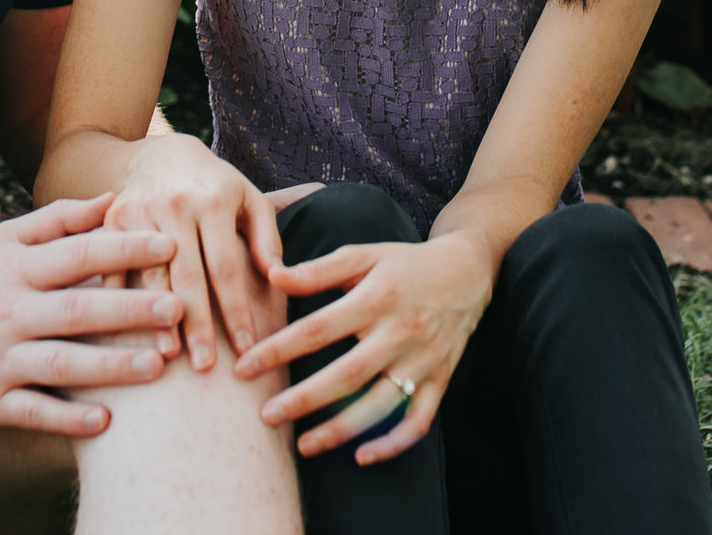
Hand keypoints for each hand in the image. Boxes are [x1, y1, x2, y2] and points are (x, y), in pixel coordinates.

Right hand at [0, 193, 186, 435]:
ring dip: (111, 368)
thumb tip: (114, 199)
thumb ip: (59, 220)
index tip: (171, 244)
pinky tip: (107, 421)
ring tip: (158, 366)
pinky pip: (33, 413)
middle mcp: (7, 313)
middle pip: (77, 311)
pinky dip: (68, 419)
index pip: (78, 254)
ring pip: (61, 365)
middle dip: (130, 309)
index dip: (125, 248)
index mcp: (16, 269)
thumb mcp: (4, 242)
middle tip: (179, 307)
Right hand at [104, 132, 284, 371]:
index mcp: (214, 201)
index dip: (236, 310)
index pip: (228, 267)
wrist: (163, 156)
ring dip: (157, 318)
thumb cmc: (218, 188)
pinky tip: (126, 334)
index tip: (248, 348)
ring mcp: (140, 211)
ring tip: (167, 358)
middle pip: (188, 276)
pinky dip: (120, 301)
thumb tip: (279, 278)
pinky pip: (113, 266)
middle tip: (207, 369)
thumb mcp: (251, 201)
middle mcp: (175, 205)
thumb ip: (268, 239)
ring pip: (149, 275)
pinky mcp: (112, 220)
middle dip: (197, 325)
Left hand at [235, 233, 492, 464]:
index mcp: (377, 297)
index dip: (278, 349)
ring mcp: (422, 361)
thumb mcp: (362, 255)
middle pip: (347, 375)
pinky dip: (392, 443)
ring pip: (380, 405)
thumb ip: (317, 269)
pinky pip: (418, 421)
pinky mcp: (439, 380)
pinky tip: (361, 455)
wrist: (468, 271)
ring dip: (341, 430)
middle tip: (265, 416)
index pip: (318, 328)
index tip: (244, 368)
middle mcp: (401, 332)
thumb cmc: (403, 263)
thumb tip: (271, 274)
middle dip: (304, 400)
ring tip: (303, 445)